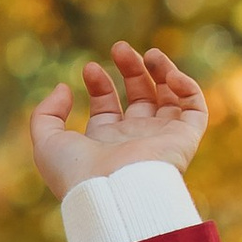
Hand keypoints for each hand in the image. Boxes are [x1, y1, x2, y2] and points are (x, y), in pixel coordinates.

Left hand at [28, 42, 207, 198]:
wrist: (111, 194)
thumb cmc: (77, 173)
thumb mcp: (47, 141)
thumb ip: (46, 114)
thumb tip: (64, 88)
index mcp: (105, 143)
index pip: (107, 106)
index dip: (99, 84)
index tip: (90, 69)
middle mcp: (135, 140)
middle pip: (139, 97)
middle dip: (130, 69)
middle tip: (119, 47)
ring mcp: (160, 139)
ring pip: (169, 99)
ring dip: (162, 71)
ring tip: (150, 53)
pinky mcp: (184, 139)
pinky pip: (195, 109)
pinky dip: (187, 86)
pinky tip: (169, 74)